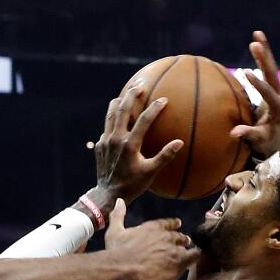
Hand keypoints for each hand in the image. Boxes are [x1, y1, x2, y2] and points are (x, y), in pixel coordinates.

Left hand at [94, 87, 183, 203]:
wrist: (107, 194)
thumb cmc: (132, 185)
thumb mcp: (150, 173)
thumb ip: (164, 156)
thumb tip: (179, 142)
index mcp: (130, 145)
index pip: (144, 120)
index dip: (154, 108)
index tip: (164, 100)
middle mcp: (116, 139)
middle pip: (123, 110)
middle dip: (131, 95)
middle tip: (139, 85)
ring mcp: (106, 141)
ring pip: (111, 115)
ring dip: (118, 103)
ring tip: (125, 95)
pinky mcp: (100, 145)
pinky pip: (106, 126)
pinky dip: (112, 118)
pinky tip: (117, 117)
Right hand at [104, 202, 196, 279]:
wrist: (123, 269)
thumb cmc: (117, 252)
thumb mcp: (114, 231)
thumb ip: (118, 215)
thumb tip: (120, 201)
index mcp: (152, 227)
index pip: (168, 223)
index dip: (173, 224)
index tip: (178, 224)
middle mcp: (165, 236)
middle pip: (179, 236)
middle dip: (181, 239)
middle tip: (183, 243)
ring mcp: (173, 249)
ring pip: (186, 247)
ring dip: (186, 251)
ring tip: (187, 256)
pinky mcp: (179, 262)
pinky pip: (194, 257)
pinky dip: (193, 258)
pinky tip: (191, 262)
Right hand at [230, 30, 279, 157]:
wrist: (275, 140)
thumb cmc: (265, 142)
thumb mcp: (257, 140)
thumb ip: (247, 135)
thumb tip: (233, 134)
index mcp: (278, 108)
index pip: (268, 93)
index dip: (258, 84)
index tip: (245, 73)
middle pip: (272, 74)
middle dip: (264, 59)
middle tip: (254, 43)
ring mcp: (278, 90)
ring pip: (271, 68)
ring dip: (264, 51)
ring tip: (257, 34)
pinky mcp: (274, 87)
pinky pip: (268, 69)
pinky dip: (262, 56)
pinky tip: (256, 42)